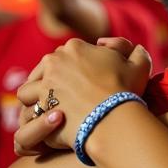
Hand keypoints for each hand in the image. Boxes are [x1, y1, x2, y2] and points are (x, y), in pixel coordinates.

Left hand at [15, 38, 151, 153]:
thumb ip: (131, 49)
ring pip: (29, 89)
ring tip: (49, 110)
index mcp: (75, 47)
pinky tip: (46, 123)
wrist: (114, 117)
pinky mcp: (39, 105)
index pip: (67, 55)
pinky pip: (28, 110)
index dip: (74, 69)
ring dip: (36, 98)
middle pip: (45, 69)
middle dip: (52, 81)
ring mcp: (43, 83)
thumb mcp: (139, 63)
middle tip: (66, 98)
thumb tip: (116, 45)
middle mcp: (54, 60)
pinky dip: (34, 116)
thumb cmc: (126, 90)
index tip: (82, 83)